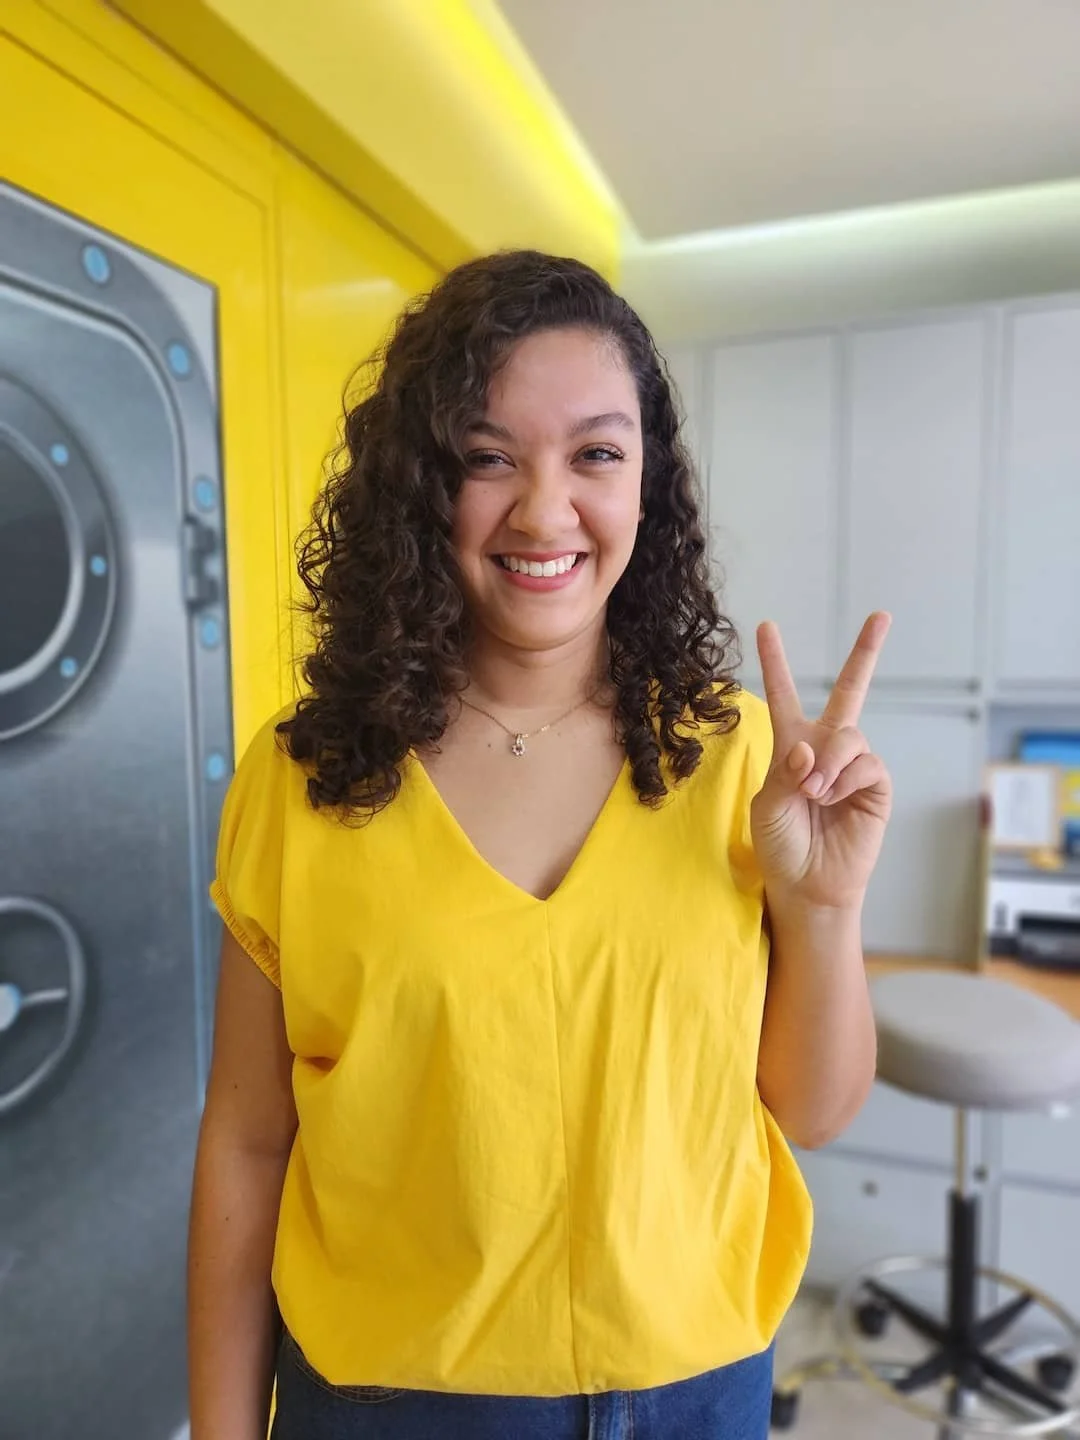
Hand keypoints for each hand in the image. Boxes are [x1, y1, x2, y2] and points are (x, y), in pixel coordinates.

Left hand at [750, 613, 892, 912]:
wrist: (807, 884)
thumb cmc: (781, 845)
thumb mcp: (769, 805)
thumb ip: (787, 771)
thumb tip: (812, 748)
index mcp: (791, 746)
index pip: (783, 695)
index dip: (775, 661)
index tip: (766, 626)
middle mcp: (825, 749)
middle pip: (850, 690)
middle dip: (866, 652)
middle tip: (880, 616)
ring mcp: (853, 765)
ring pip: (848, 735)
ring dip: (827, 762)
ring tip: (813, 792)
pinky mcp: (875, 785)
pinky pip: (865, 764)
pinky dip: (844, 779)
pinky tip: (831, 798)